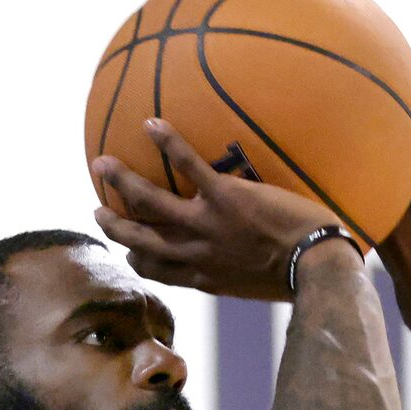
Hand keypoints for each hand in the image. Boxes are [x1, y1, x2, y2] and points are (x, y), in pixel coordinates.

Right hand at [92, 120, 345, 300]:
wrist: (315, 266)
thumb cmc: (297, 277)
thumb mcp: (255, 287)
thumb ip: (235, 275)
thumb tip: (237, 266)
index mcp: (204, 276)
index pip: (157, 271)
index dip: (137, 260)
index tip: (129, 251)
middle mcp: (195, 253)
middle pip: (139, 239)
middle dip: (112, 226)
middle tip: (95, 211)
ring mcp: (206, 223)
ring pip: (149, 201)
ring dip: (120, 181)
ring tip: (100, 164)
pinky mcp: (224, 196)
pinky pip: (188, 165)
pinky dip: (167, 142)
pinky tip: (151, 123)